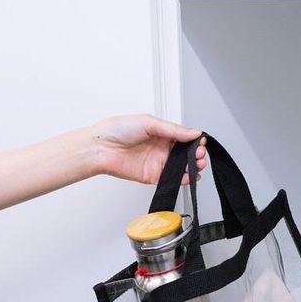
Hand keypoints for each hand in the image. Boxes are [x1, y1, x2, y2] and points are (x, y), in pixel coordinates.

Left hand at [92, 115, 206, 184]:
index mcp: (161, 132)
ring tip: (198, 164)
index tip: (200, 142)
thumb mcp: (149, 122)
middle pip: (186, 153)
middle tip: (200, 155)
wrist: (100, 148)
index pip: (184, 137)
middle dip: (197, 154)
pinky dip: (183, 179)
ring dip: (193, 167)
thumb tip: (193, 132)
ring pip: (182, 167)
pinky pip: (172, 178)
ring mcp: (158, 162)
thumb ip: (173, 130)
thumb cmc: (116, 130)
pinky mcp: (153, 176)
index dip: (194, 140)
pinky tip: (189, 176)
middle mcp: (161, 147)